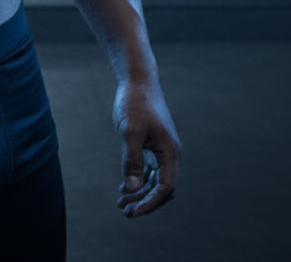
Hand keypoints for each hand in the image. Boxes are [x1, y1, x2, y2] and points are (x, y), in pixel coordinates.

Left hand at [113, 77, 180, 217]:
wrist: (137, 79)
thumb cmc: (135, 102)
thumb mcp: (130, 131)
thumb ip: (132, 160)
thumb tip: (132, 188)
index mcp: (170, 152)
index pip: (165, 188)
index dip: (149, 203)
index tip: (133, 212)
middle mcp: (170, 153)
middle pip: (162, 188)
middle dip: (144, 201)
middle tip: (123, 210)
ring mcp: (162, 149)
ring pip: (155, 180)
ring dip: (140, 193)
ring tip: (121, 203)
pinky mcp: (153, 145)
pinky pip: (149, 170)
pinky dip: (139, 180)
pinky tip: (124, 188)